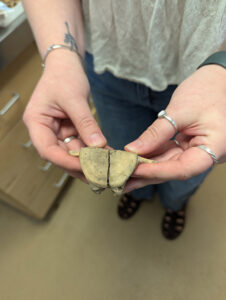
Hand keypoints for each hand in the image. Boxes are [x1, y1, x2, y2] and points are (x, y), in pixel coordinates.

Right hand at [23, 50, 105, 179]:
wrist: (67, 65)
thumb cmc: (64, 76)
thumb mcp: (74, 99)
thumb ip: (86, 123)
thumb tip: (98, 146)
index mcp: (37, 122)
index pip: (47, 149)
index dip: (65, 161)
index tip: (85, 168)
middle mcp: (45, 131)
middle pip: (60, 155)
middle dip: (81, 166)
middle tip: (100, 175)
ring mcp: (58, 132)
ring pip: (73, 153)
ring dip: (90, 160)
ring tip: (108, 168)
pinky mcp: (69, 131)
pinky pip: (81, 144)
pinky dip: (94, 150)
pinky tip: (108, 156)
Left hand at [124, 64, 225, 191]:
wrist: (218, 80)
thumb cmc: (206, 90)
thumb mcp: (180, 110)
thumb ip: (157, 133)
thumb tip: (133, 150)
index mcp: (214, 148)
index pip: (182, 169)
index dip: (156, 171)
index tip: (133, 170)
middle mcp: (207, 155)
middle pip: (173, 170)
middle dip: (146, 174)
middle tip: (121, 181)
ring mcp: (197, 152)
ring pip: (168, 164)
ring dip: (146, 168)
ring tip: (122, 174)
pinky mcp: (188, 146)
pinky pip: (168, 155)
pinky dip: (151, 157)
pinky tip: (133, 161)